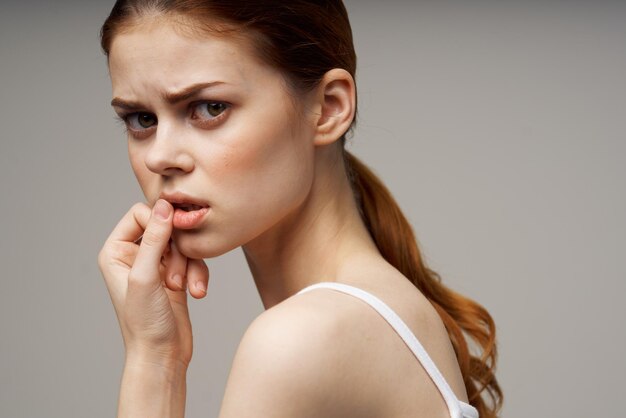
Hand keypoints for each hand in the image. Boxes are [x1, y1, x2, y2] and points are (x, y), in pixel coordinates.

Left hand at [97, 199, 208, 366]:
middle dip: (178, 248)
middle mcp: (134, 254)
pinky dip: (198, 274)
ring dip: (189, 264)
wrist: (162, 354)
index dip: (160, 222)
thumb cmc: (145, 322)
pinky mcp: (176, 274)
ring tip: (182, 288)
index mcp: (116, 251)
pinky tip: (197, 293)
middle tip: (174, 274)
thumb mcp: (146, 276)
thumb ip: (154, 238)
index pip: (140, 213)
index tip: (174, 237)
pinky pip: (194, 259)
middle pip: (166, 226)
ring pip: (183, 243)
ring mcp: (156, 264)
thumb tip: (164, 205)